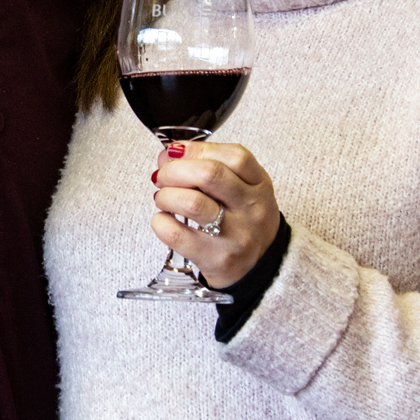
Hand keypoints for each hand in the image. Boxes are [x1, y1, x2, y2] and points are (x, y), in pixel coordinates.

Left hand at [151, 140, 279, 288]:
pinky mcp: (216, 259)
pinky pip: (177, 234)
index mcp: (259, 185)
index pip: (234, 156)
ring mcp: (236, 235)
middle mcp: (252, 209)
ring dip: (166, 195)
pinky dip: (160, 222)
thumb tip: (168, 156)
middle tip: (163, 176)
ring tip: (163, 199)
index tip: (176, 152)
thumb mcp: (242, 189)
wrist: (259, 269)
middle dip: (175, 170)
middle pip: (209, 174)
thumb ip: (209, 167)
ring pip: (192, 202)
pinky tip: (163, 220)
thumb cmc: (245, 222)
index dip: (198, 149)